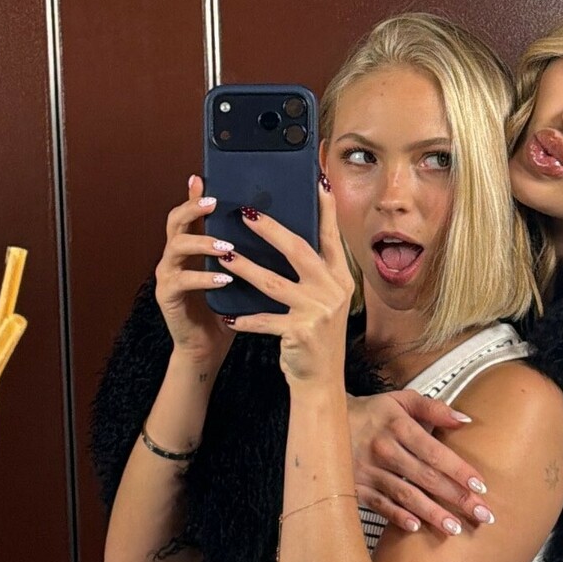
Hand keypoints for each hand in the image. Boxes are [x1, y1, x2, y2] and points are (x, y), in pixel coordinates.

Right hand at [154, 176, 236, 369]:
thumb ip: (244, 248)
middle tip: (214, 202)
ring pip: (176, 246)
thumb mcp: (239, 273)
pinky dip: (203, 277)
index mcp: (192, 246)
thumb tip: (272, 222)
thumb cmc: (226, 307)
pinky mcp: (167, 296)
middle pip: (175, 220)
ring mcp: (168, 275)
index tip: (205, 178)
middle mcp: (175, 256)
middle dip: (193, 208)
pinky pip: (181, 281)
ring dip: (202, 242)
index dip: (195, 194)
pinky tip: (224, 277)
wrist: (208, 348)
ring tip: (226, 246)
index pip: (190, 212)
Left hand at [221, 180, 352, 385]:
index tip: (318, 181)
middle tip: (245, 214)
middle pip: (297, 250)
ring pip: (273, 282)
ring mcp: (318, 311)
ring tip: (223, 255)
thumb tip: (290, 237)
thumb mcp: (324, 300)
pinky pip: (264, 320)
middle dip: (269, 230)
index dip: (324, 208)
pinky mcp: (300, 332)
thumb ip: (314, 271)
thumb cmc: (315, 334)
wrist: (321, 380)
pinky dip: (244, 318)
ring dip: (244, 268)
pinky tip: (227, 316)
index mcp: (339, 277)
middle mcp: (333, 289)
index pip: (330, 235)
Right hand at [347, 391, 494, 530]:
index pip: (434, 451)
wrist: (325, 423)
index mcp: (397, 425)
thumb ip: (433, 408)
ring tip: (456, 528)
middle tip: (483, 514)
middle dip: (456, 497)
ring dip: (432, 512)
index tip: (481, 486)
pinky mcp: (354, 487)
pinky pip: (379, 504)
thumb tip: (465, 421)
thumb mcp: (400, 400)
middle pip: (425, 476)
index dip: (458, 469)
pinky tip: (416, 528)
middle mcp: (383, 448)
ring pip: (405, 494)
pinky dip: (397, 516)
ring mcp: (367, 470)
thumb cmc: (372, 412)